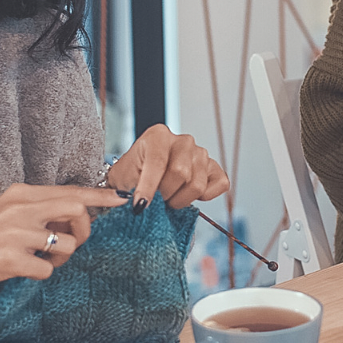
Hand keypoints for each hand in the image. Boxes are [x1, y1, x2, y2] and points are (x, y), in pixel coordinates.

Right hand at [0, 184, 125, 327]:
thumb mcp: (8, 213)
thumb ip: (39, 211)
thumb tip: (77, 217)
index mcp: (21, 194)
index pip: (70, 190)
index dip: (99, 196)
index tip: (120, 199)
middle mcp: (21, 208)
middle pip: (77, 210)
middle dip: (84, 229)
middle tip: (71, 242)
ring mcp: (16, 233)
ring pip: (68, 244)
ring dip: (61, 258)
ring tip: (40, 260)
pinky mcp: (10, 259)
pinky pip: (48, 270)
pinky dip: (42, 273)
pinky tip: (22, 270)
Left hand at [108, 124, 229, 208]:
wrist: (141, 178)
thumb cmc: (132, 177)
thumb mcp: (122, 180)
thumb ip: (130, 190)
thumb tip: (140, 207)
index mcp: (158, 136)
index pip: (158, 162)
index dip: (149, 188)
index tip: (140, 206)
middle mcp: (183, 140)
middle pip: (180, 173)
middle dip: (165, 194)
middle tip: (157, 199)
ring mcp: (201, 153)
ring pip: (197, 184)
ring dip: (180, 199)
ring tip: (169, 197)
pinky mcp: (215, 167)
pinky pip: (219, 184)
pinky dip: (205, 197)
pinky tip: (187, 194)